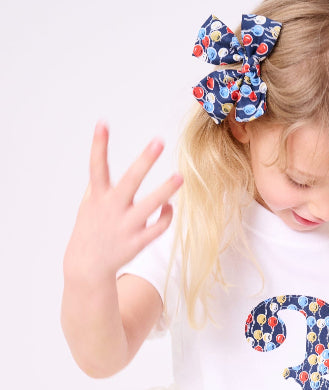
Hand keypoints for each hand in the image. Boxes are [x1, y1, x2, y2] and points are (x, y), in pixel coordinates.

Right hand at [63, 120, 182, 280]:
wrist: (87, 266)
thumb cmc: (90, 230)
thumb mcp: (88, 206)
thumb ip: (97, 186)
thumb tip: (101, 165)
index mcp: (98, 197)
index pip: (97, 166)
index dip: (99, 144)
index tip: (103, 123)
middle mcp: (112, 209)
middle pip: (130, 181)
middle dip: (144, 160)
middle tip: (159, 141)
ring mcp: (126, 226)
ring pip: (151, 205)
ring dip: (166, 190)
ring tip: (180, 176)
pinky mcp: (138, 242)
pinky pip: (158, 227)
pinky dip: (166, 215)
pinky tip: (169, 206)